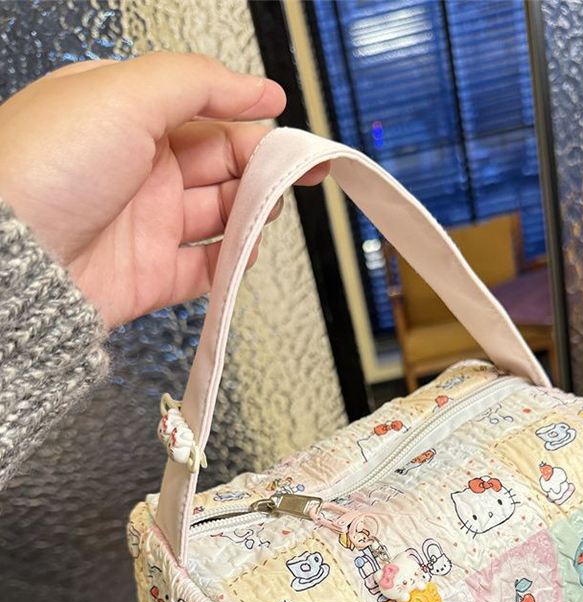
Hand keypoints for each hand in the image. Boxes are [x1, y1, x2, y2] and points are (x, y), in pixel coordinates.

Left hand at [0, 52, 326, 327]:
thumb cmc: (45, 166)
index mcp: (126, 115)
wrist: (12, 257)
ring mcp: (144, 224)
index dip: (248, 116)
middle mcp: (137, 169)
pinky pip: (205, 269)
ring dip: (252, 211)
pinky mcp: (149, 276)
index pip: (203, 111)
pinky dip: (232, 262)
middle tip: (290, 173)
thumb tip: (257, 86)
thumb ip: (198, 81)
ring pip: (220, 215)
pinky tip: (245, 249)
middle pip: (219, 163)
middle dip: (260, 165)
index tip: (286, 125)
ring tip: (267, 210)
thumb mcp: (124, 92)